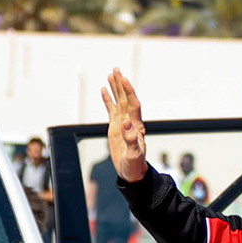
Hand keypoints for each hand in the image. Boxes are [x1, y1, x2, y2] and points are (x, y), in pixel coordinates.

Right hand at [100, 68, 148, 182]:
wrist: (132, 172)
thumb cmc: (135, 165)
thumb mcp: (134, 154)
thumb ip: (131, 139)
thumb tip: (126, 122)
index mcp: (136, 126)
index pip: (133, 104)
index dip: (129, 92)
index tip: (124, 80)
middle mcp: (130, 122)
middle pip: (126, 99)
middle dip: (121, 84)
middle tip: (116, 69)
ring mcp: (123, 123)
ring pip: (119, 102)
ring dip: (115, 88)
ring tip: (111, 74)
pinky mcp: (115, 127)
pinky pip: (111, 110)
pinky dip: (108, 100)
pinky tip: (104, 90)